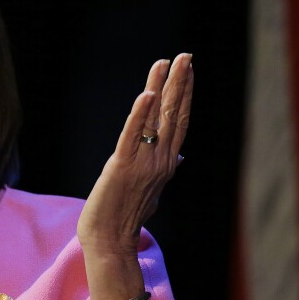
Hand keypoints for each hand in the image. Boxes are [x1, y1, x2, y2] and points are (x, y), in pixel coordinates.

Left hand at [77, 53, 192, 258]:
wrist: (110, 243)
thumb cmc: (126, 217)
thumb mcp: (152, 191)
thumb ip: (166, 170)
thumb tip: (180, 157)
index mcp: (166, 164)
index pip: (180, 123)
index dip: (185, 96)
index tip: (188, 71)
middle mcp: (160, 161)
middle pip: (174, 115)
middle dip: (180, 84)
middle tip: (186, 56)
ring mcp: (144, 164)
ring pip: (156, 119)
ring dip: (161, 88)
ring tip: (167, 62)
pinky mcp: (122, 167)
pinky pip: (132, 136)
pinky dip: (139, 114)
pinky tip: (146, 94)